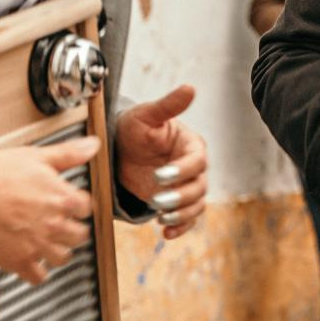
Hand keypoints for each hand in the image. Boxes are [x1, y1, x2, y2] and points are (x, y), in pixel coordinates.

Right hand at [0, 137, 99, 284]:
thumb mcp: (36, 156)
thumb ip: (69, 153)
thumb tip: (93, 144)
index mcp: (63, 199)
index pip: (87, 209)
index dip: (79, 206)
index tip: (70, 206)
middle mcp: (55, 225)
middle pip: (79, 236)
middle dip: (72, 230)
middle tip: (60, 225)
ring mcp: (38, 246)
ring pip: (62, 258)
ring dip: (58, 251)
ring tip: (47, 243)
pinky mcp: (18, 261)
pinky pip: (38, 277)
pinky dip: (37, 272)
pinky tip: (31, 261)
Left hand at [116, 84, 209, 240]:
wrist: (121, 150)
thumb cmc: (135, 129)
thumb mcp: (147, 116)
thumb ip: (168, 106)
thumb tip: (190, 87)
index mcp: (191, 146)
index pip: (197, 161)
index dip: (181, 170)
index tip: (159, 175)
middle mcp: (193, 168)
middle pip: (199, 187)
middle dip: (179, 196)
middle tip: (157, 200)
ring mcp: (186, 187)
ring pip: (195, 205)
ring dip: (180, 214)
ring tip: (161, 218)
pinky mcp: (176, 203)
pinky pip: (187, 219)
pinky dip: (180, 228)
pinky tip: (165, 233)